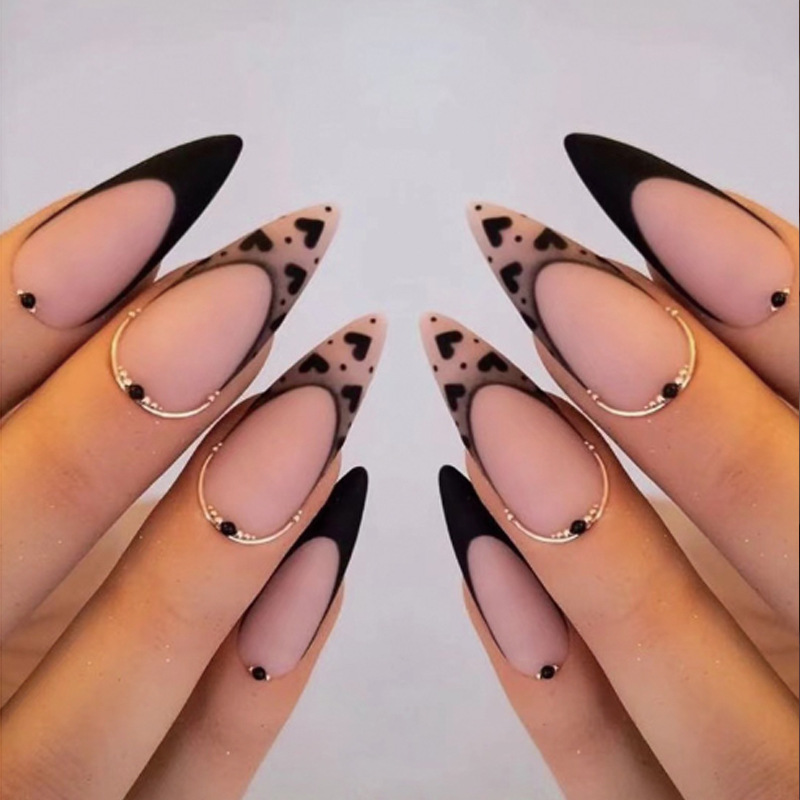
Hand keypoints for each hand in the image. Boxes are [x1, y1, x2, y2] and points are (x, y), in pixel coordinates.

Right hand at [0, 137, 385, 799]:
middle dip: (118, 410)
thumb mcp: (11, 449)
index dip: (26, 301)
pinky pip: (191, 780)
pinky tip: (340, 529)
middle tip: (252, 287)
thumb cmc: (20, 539)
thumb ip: (34, 389)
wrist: (15, 712)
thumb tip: (125, 247)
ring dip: (211, 547)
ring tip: (318, 401)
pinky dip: (263, 668)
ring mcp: (26, 789)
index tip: (172, 192)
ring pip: (93, 702)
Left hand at [423, 135, 798, 799]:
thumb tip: (688, 227)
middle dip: (685, 407)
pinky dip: (545, 665)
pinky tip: (469, 532)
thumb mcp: (794, 449)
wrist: (788, 709)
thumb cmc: (787, 541)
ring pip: (703, 691)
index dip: (779, 299)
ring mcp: (772, 780)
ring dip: (591, 540)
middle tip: (553, 282)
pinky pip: (614, 775)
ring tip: (486, 397)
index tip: (635, 191)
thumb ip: (773, 374)